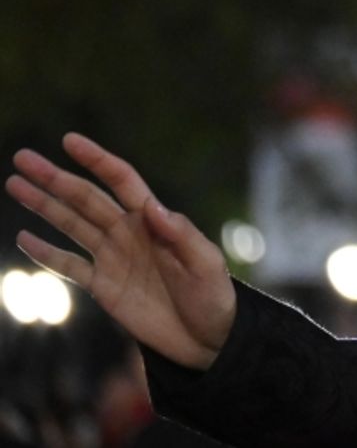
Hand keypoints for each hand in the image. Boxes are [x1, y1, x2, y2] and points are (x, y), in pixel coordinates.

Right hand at [6, 133, 234, 369]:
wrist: (207, 339)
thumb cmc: (214, 297)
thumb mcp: (206, 264)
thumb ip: (181, 235)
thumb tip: (152, 207)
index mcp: (154, 221)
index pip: (121, 181)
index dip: (97, 160)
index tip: (70, 140)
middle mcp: (129, 233)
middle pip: (86, 198)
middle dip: (55, 178)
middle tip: (23, 158)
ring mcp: (113, 258)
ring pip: (71, 224)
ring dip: (43, 205)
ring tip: (15, 184)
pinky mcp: (103, 286)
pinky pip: (69, 266)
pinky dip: (47, 253)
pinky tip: (26, 237)